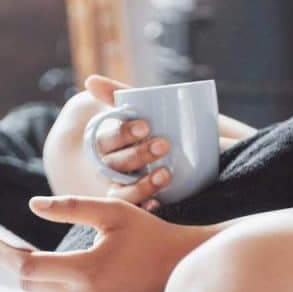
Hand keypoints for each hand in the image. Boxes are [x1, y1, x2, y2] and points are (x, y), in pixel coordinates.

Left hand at [0, 195, 213, 291]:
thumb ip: (69, 207)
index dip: (4, 253)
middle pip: (31, 285)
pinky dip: (54, 291)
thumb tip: (31, 206)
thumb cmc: (147, 233)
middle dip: (17, 263)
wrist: (182, 267)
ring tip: (36, 256)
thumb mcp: (110, 212)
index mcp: (86, 272)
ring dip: (36, 279)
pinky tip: (62, 273)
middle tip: (9, 242)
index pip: (27, 268)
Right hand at [84, 75, 173, 211]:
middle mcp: (112, 169)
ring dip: (141, 184)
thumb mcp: (143, 109)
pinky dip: (146, 207)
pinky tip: (157, 204)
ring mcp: (125, 188)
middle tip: (164, 145)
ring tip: (166, 174)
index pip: (105, 140)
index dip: (122, 133)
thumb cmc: (164, 125)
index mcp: (108, 145)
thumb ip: (117, 95)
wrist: (203, 150)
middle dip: (137, 155)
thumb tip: (90, 80)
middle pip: (113, 166)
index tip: (145, 126)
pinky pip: (136, 211)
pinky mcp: (141, 204)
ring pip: (121, 191)